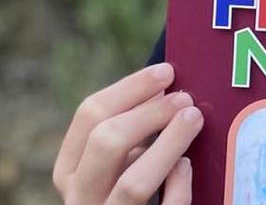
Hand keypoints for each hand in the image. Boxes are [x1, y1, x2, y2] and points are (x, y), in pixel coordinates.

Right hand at [53, 63, 203, 203]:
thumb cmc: (135, 190)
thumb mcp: (122, 159)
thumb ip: (133, 131)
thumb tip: (165, 85)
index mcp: (71, 170)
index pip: (88, 116)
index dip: (130, 88)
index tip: (167, 72)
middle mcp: (81, 198)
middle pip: (105, 143)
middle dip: (150, 113)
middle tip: (185, 98)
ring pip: (133, 184)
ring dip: (169, 144)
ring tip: (194, 119)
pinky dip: (178, 186)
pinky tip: (187, 168)